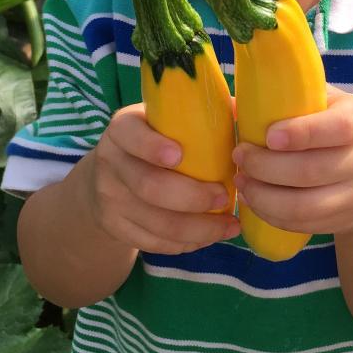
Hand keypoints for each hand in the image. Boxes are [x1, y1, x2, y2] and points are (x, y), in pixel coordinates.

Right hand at [83, 104, 238, 254]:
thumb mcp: (166, 120)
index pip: (131, 135)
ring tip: (230, 226)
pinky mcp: (114, 226)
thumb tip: (243, 109)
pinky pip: (152, 242)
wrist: (109, 176)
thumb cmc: (156, 140)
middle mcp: (111, 162)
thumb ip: (200, 113)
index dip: (152, 147)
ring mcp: (109, 198)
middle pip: (150, 187)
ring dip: (199, 228)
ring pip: (156, 222)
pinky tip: (208, 236)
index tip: (180, 155)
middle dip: (193, 197)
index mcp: (124, 128)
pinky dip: (185, 243)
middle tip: (225, 198)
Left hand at [232, 87, 352, 238]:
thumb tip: (229, 104)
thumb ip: (289, 100)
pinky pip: (303, 224)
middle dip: (265, 167)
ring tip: (242, 181)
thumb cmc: (337, 129)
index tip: (268, 136)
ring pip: (304, 205)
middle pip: (311, 170)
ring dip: (263, 197)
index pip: (338, 128)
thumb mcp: (325, 104)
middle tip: (239, 156)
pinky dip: (272, 215)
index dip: (301, 133)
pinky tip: (254, 201)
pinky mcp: (345, 220)